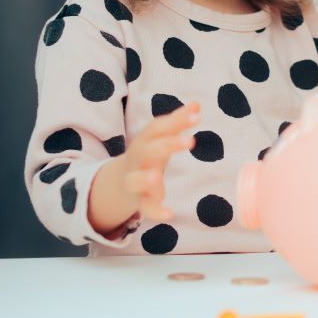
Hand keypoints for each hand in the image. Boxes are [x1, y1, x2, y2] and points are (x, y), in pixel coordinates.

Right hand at [89, 103, 197, 233]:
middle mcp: (137, 159)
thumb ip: (177, 122)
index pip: (157, 127)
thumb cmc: (148, 154)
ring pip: (135, 180)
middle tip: (191, 140)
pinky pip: (144, 207)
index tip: (196, 115)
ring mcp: (135, 181)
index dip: (175, 121)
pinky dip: (155, 211)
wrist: (120, 182)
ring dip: (145, 178)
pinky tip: (169, 214)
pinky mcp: (139, 201)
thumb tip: (197, 103)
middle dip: (167, 145)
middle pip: (147, 150)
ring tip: (157, 176)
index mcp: (145, 140)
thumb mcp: (159, 138)